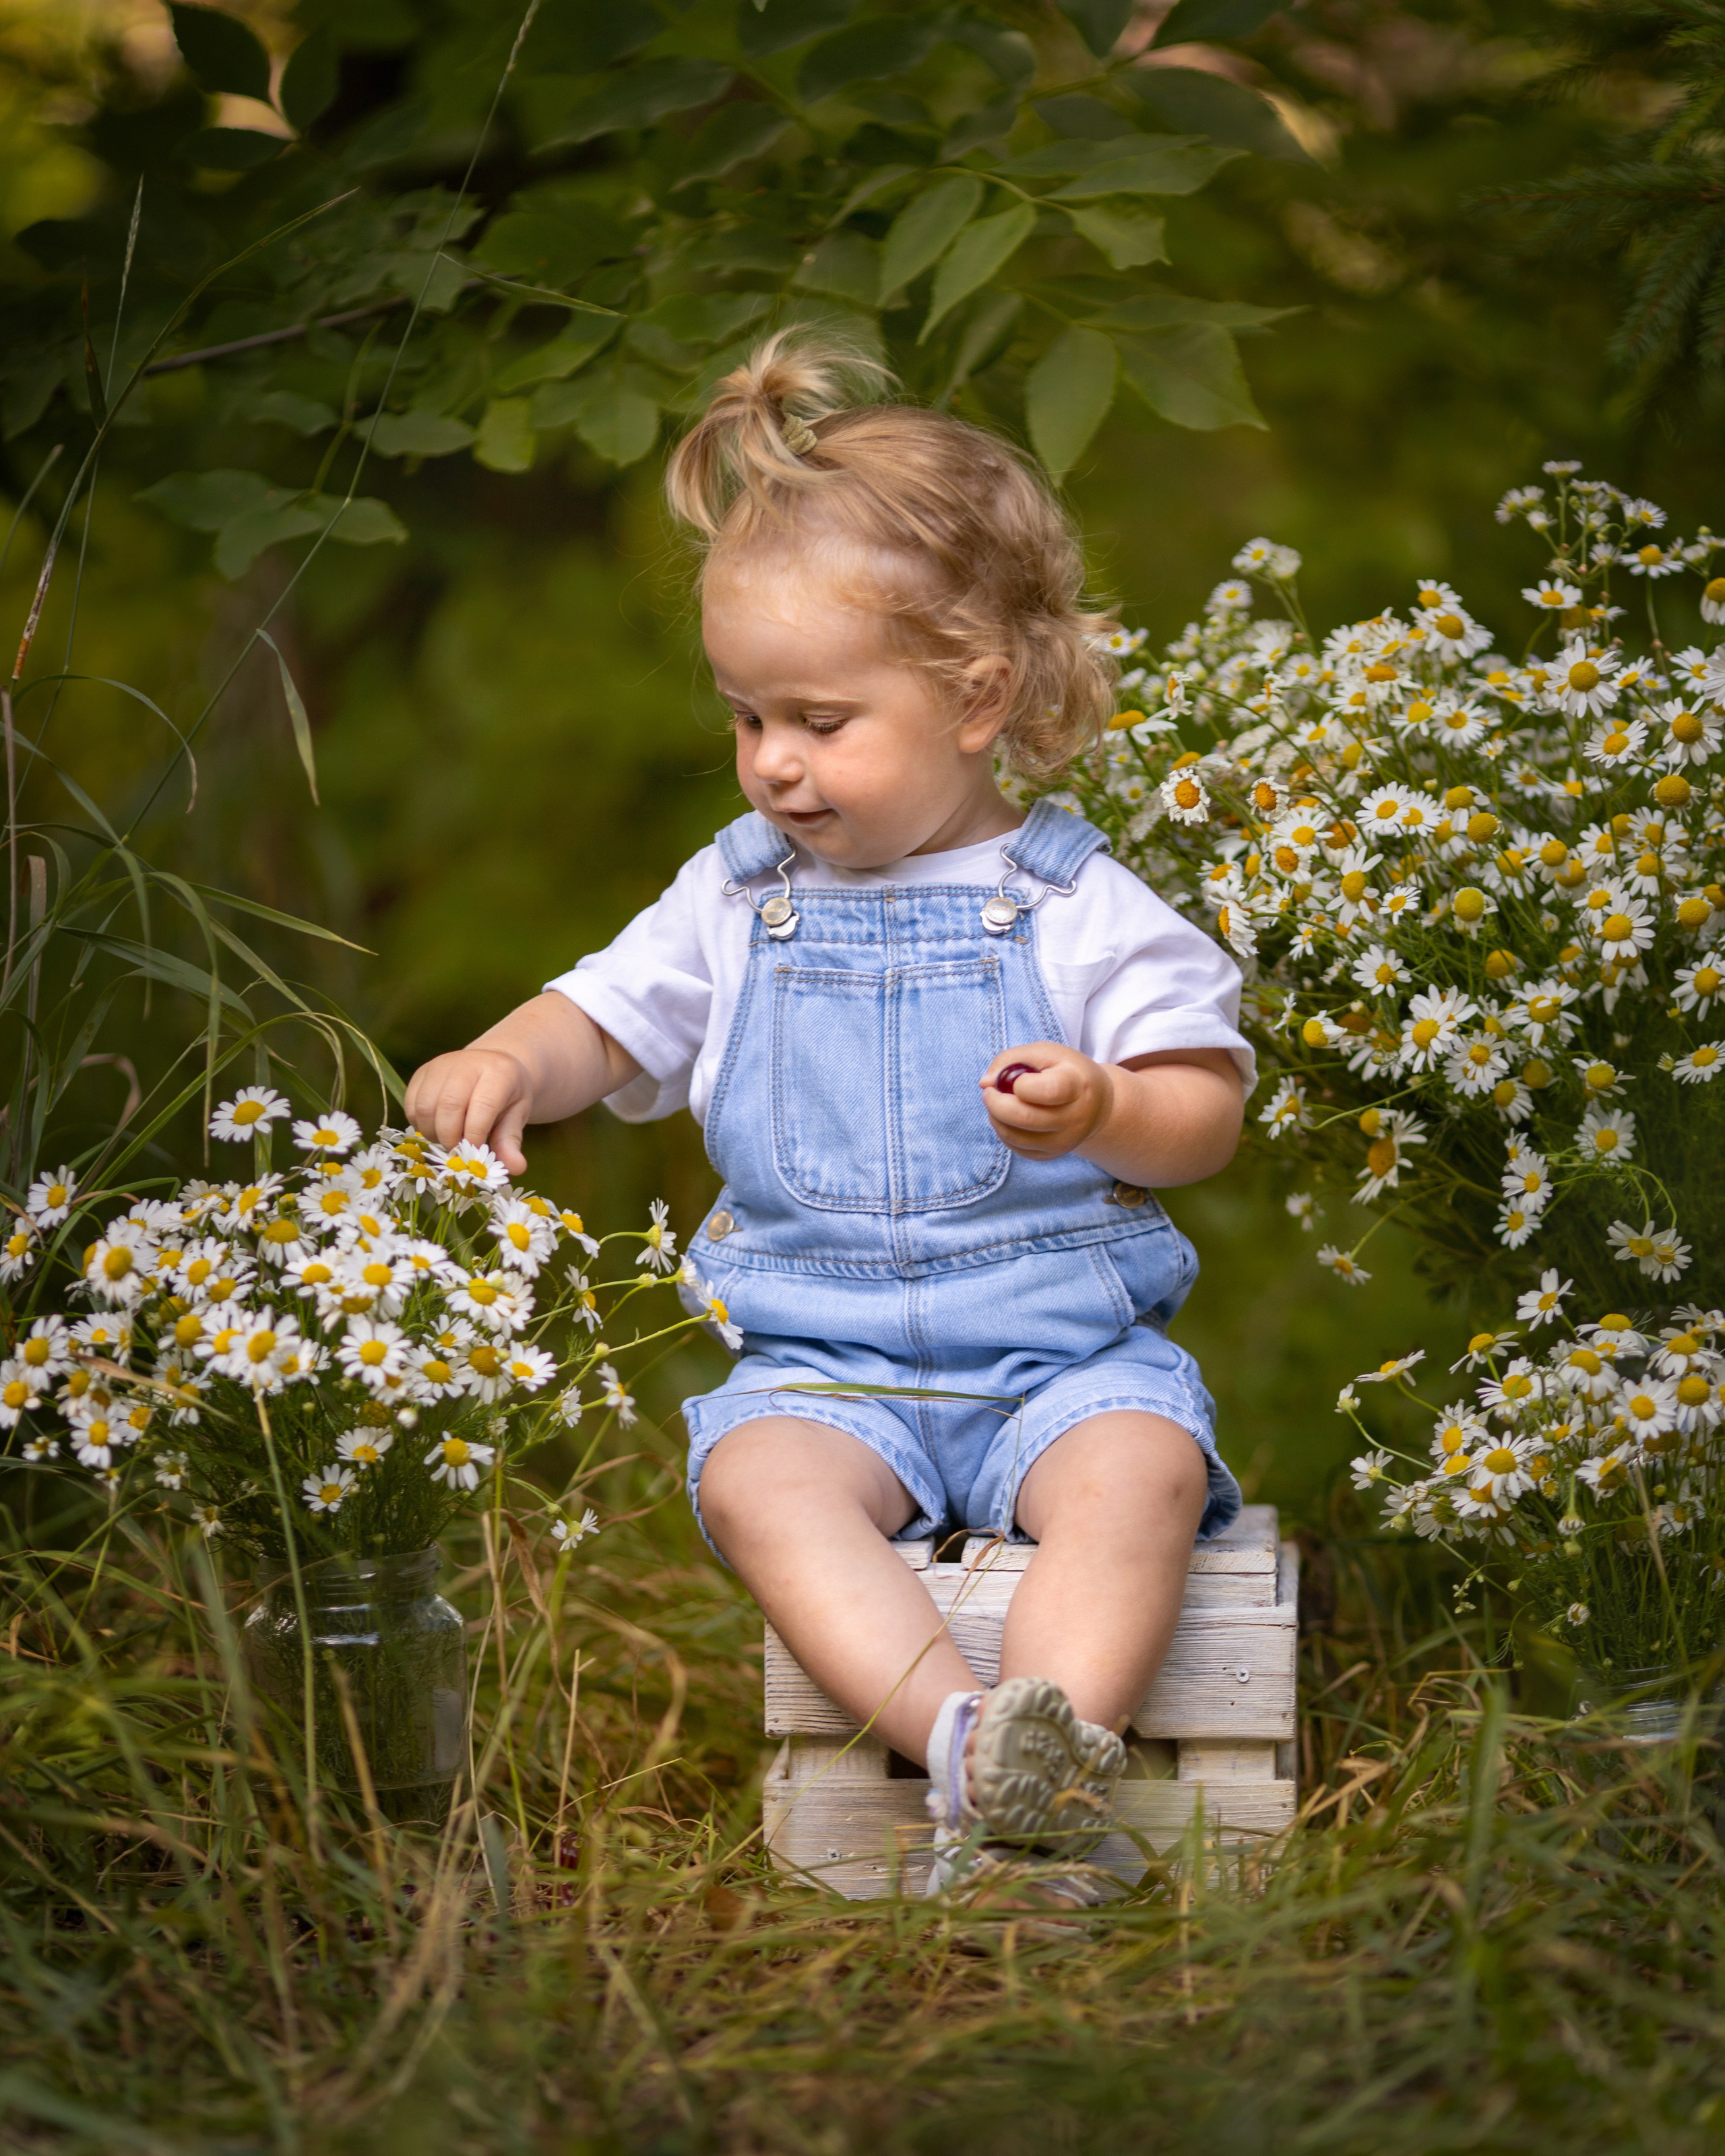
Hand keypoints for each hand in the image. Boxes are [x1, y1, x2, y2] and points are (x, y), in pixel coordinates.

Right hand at [404, 1048, 534, 1174]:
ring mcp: (440, 1065)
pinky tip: (435, 1128)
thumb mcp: (517, 1115)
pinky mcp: (422, 1072)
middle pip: (449, 1105)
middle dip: (451, 1137)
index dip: (476, 1134)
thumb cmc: (505, 1094)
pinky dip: (419, 1124)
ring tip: (447, 1138)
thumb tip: (516, 1168)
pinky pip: (411, 1104)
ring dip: (432, 1132)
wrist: (490, 1066)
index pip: (483, 1105)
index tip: (475, 1151)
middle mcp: (467, 1063)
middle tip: (459, 1150)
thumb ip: (511, 1141)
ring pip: (425, 1106)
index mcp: (498, 1072)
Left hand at [980, 1041, 1112, 1161]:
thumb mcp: (1045, 1052)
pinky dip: (1003, 1131)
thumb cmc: (1067, 1072)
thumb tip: (984, 1082)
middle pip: (1025, 1118)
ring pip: (1015, 1136)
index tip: (1016, 1078)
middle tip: (989, 1092)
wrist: (1095, 1105)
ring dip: (995, 1117)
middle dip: (996, 1103)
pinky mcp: (1051, 1155)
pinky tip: (1008, 1117)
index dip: (1021, 1084)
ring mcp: (1063, 1142)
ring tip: (997, 1102)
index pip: (1047, 1091)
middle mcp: (1074, 1119)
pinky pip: (1016, 1148)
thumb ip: (1011, 1059)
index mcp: (1077, 1087)